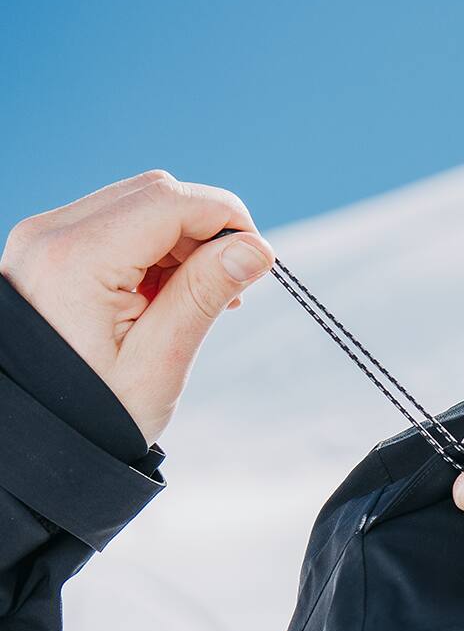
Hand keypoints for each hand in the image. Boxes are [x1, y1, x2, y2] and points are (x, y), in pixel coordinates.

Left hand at [0, 170, 272, 444]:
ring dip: (179, 241)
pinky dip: (150, 250)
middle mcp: (51, 234)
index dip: (226, 219)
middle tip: (229, 289)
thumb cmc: (95, 414)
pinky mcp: (48, 250)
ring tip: (195, 299)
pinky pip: (112, 225)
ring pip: (134, 204)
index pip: (169, 201)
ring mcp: (44, 239)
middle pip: (152, 193)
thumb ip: (204, 294)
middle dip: (204, 230)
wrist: (38, 436)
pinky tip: (163, 296)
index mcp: (76, 260)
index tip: (258, 262)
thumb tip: (256, 249)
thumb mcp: (159, 362)